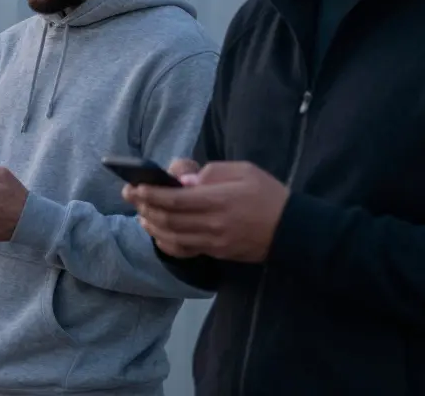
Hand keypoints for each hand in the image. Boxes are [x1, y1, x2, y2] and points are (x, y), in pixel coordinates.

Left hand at [124, 160, 288, 262]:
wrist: (294, 230)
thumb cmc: (268, 194)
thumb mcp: (243, 171)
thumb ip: (211, 173)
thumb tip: (181, 181)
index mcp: (219, 200)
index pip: (175, 199)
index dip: (151, 194)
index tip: (135, 186)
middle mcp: (214, 224)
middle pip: (168, 219)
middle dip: (144, 207)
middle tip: (130, 195)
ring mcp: (214, 242)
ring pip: (172, 237)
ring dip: (151, 225)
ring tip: (141, 213)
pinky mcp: (217, 252)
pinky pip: (184, 250)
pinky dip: (166, 243)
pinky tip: (157, 233)